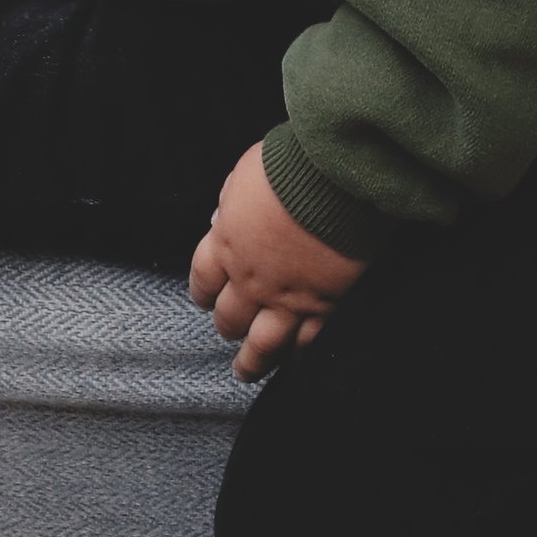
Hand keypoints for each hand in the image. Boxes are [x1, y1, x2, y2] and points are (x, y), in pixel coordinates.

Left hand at [188, 143, 366, 382]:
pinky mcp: (324, 305)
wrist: (334, 177)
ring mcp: (288, 298)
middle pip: (229, 318)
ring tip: (247, 371)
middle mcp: (251, 279)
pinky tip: (295, 356)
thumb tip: (224, 216)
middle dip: (228, 324)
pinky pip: (307, 340)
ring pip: (262, 346)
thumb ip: (232, 203)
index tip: (206, 297)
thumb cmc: (289, 166)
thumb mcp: (244, 176)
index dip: (203, 292)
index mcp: (227, 244)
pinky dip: (300, 350)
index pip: (203, 280)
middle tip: (230, 329)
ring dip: (252, 362)